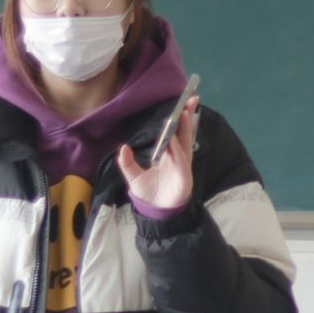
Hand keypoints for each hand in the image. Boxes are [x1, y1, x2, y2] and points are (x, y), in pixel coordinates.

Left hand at [117, 97, 198, 211]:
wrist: (156, 213)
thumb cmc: (149, 194)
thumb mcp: (134, 177)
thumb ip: (128, 163)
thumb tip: (123, 147)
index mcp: (169, 154)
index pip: (175, 132)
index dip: (178, 119)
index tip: (181, 104)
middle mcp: (178, 157)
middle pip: (184, 132)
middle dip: (188, 116)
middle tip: (190, 99)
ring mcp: (182, 166)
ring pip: (184, 143)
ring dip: (186, 128)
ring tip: (184, 113)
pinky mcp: (183, 176)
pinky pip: (181, 161)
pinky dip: (178, 150)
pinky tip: (174, 139)